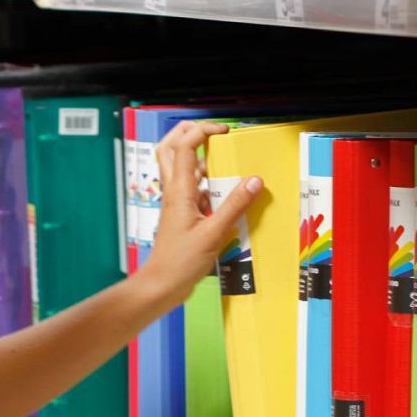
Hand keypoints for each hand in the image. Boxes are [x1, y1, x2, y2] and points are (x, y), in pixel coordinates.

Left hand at [137, 121, 262, 309]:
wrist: (162, 285)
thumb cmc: (181, 262)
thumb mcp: (213, 234)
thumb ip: (234, 206)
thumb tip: (255, 180)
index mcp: (179, 191)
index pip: (184, 147)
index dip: (201, 131)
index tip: (224, 132)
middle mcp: (173, 191)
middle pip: (169, 148)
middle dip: (188, 133)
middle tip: (212, 133)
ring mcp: (176, 202)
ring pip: (179, 168)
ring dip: (197, 158)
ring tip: (223, 159)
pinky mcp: (181, 214)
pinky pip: (190, 188)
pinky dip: (204, 182)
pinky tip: (223, 191)